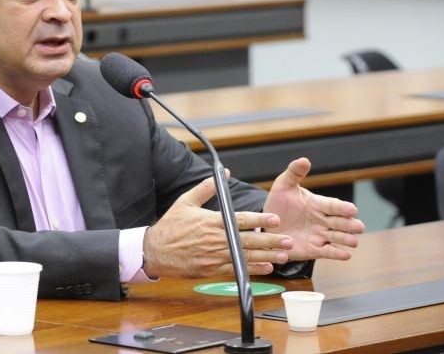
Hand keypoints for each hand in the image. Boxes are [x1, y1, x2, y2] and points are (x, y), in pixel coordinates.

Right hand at [143, 172, 293, 278]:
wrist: (155, 251)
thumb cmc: (171, 226)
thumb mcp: (186, 201)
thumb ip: (206, 188)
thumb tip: (224, 173)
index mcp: (211, 221)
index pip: (241, 219)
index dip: (260, 219)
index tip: (276, 219)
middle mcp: (215, 239)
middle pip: (248, 240)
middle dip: (270, 240)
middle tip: (288, 240)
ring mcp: (214, 256)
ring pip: (245, 256)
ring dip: (266, 256)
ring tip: (283, 254)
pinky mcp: (211, 269)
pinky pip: (236, 269)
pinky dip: (252, 269)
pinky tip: (265, 267)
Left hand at [263, 158, 365, 261]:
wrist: (268, 225)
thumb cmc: (279, 203)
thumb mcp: (283, 186)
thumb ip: (294, 173)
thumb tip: (304, 160)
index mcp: (318, 204)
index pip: (334, 205)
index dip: (343, 208)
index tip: (352, 209)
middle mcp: (323, 220)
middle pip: (340, 222)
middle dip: (350, 224)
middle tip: (359, 226)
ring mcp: (320, 235)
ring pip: (338, 237)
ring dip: (346, 239)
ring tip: (353, 241)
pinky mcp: (314, 249)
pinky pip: (328, 252)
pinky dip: (337, 254)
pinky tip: (345, 255)